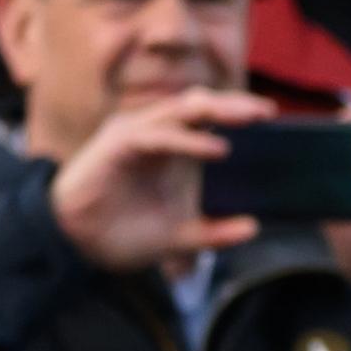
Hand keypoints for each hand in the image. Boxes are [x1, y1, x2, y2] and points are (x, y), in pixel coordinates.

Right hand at [49, 88, 275, 270]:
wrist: (79, 246)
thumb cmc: (126, 232)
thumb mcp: (181, 237)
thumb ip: (215, 233)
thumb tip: (253, 228)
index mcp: (175, 147)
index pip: (211, 117)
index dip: (239, 111)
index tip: (272, 115)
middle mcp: (157, 134)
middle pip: (199, 105)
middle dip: (234, 104)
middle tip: (266, 111)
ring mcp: (135, 135)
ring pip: (179, 110)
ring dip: (215, 111)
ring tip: (248, 118)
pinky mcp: (116, 146)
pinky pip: (156, 135)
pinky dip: (187, 139)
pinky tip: (217, 149)